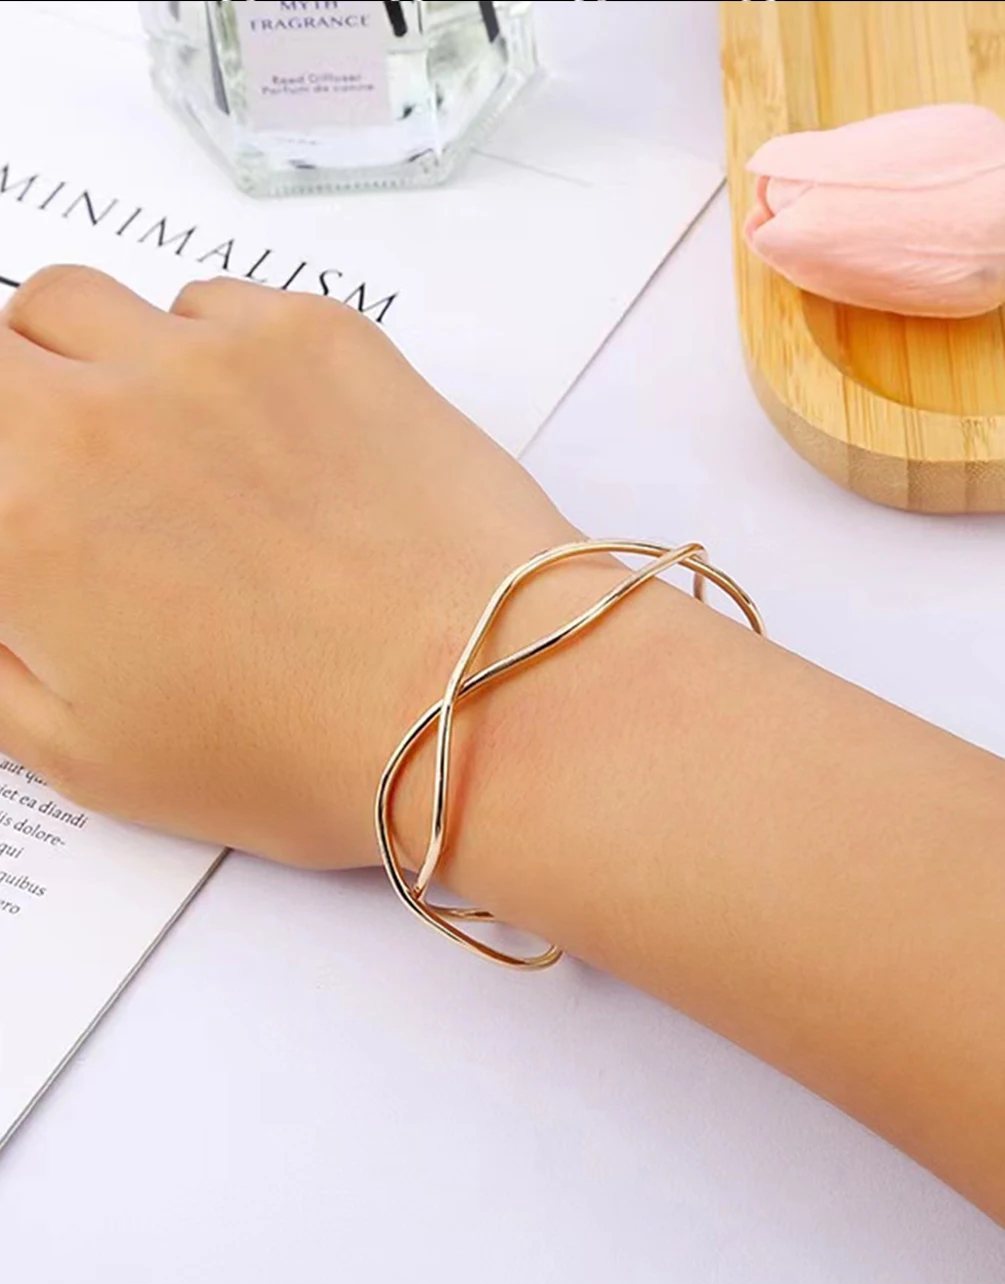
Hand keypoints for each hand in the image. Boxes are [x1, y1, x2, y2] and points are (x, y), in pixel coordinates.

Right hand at [0, 266, 578, 865]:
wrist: (479, 701)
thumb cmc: (299, 750)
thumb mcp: (86, 751)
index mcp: (22, 511)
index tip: (27, 502)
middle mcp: (103, 406)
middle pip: (1, 340)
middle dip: (15, 402)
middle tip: (68, 476)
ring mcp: (216, 355)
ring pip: (91, 305)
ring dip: (94, 364)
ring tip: (162, 455)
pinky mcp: (318, 335)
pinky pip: (214, 305)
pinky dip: (206, 354)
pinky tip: (260, 439)